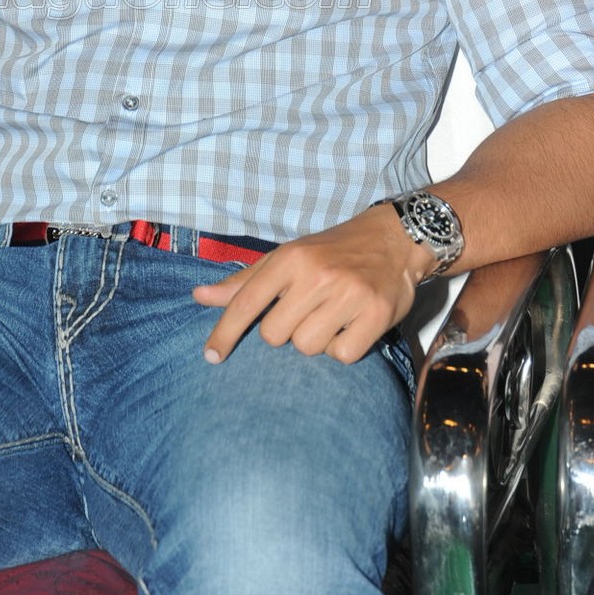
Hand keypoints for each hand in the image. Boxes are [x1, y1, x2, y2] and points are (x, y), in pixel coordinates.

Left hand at [192, 204, 431, 364]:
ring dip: (315, 340)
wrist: (394, 238)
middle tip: (305, 311)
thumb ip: (245, 282)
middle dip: (284, 331)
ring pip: (307, 348)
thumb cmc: (331, 251)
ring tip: (330, 317)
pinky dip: (342, 348)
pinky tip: (350, 326)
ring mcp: (349, 294)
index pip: (246, 302)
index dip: (225, 332)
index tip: (211, 356)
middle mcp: (317, 274)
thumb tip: (199, 296)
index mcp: (291, 258)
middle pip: (274, 335)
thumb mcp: (286, 257)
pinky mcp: (377, 313)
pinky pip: (341, 355)